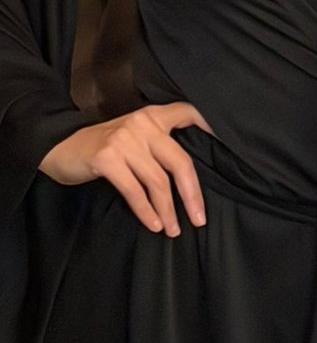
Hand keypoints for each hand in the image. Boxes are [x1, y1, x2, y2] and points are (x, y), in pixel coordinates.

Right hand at [38, 101, 212, 236]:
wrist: (60, 147)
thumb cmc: (103, 147)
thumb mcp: (133, 136)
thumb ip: (158, 145)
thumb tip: (190, 178)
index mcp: (153, 116)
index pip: (189, 113)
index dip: (211, 127)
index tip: (229, 151)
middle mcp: (142, 123)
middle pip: (179, 160)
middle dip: (192, 193)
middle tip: (199, 219)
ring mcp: (124, 140)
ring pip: (157, 181)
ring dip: (168, 210)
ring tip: (173, 229)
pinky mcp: (107, 158)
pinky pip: (134, 191)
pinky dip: (146, 211)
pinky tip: (154, 224)